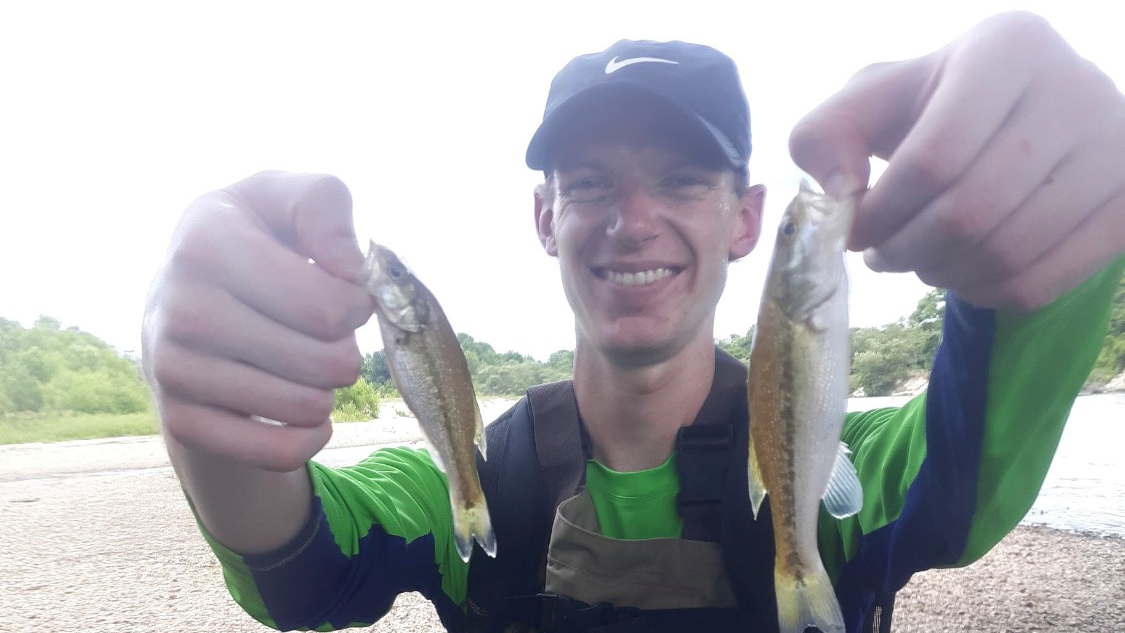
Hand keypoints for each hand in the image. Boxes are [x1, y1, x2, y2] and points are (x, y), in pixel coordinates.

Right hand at [142, 171, 373, 471]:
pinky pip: (279, 452)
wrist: (183, 296)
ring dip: (326, 389)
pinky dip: (309, 436)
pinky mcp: (181, 421)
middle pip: (325, 362)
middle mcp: (180, 307)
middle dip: (346, 350)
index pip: (328, 306)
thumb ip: (324, 206)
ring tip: (303, 361)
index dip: (359, 304)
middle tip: (325, 334)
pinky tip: (302, 409)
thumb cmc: (255, 239)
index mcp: (205, 241)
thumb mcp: (285, 198)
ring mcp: (173, 369)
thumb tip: (349, 268)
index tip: (345, 293)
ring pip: (307, 408)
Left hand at [790, 11, 1124, 309]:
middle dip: (906, 249)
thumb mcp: (866, 105)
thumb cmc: (929, 109)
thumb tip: (840, 193)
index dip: (882, 210)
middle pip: (971, 211)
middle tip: (882, 253)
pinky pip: (1042, 283)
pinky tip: (961, 271)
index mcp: (1007, 49)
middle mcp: (1077, 89)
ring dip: (941, 275)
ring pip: (1008, 253)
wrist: (1015, 118)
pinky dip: (985, 292)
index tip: (858, 227)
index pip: (934, 156)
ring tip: (916, 259)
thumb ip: (823, 136)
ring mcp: (1114, 151)